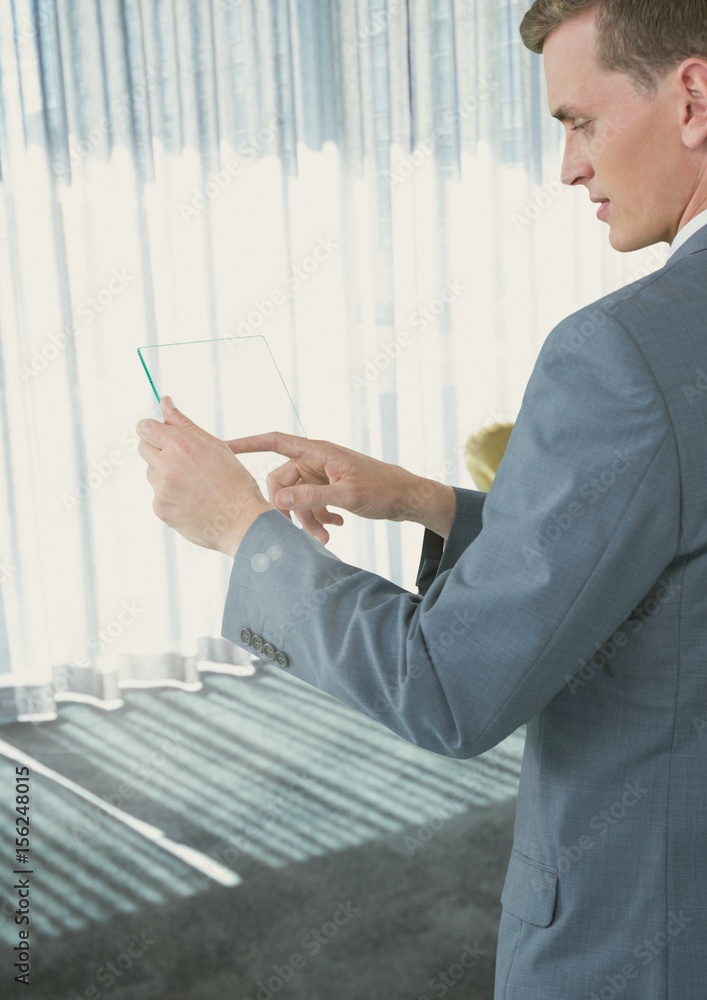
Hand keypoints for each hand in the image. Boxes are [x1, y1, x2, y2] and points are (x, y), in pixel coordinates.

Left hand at [137, 398, 274, 556]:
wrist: (242, 521)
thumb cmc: (234, 480)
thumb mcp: (213, 445)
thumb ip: (183, 423)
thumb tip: (164, 401)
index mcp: (180, 444)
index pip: (145, 428)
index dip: (152, 430)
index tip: (162, 435)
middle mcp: (166, 465)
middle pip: (143, 449)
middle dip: (158, 450)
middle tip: (184, 461)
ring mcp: (161, 490)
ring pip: (151, 474)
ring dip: (165, 474)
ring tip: (194, 484)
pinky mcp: (161, 509)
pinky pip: (158, 496)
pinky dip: (170, 496)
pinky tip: (193, 500)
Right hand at [224, 431, 453, 543]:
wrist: (409, 498)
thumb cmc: (384, 490)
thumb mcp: (347, 496)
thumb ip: (312, 497)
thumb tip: (277, 500)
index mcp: (318, 452)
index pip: (275, 441)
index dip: (248, 443)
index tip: (224, 447)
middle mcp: (316, 461)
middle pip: (282, 480)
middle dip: (288, 507)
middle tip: (298, 531)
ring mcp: (322, 475)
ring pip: (297, 498)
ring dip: (306, 519)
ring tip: (326, 537)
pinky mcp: (329, 489)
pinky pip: (310, 503)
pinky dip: (318, 518)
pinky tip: (336, 528)